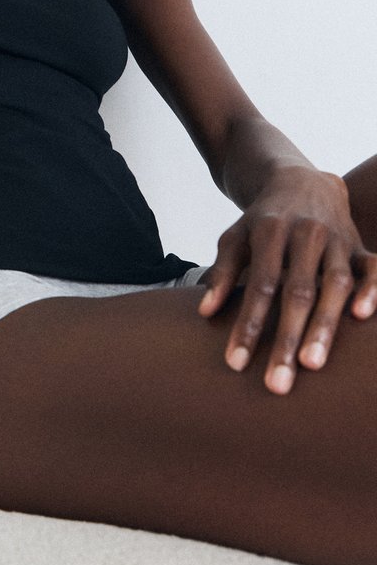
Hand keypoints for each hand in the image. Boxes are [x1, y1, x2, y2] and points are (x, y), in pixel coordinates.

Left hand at [198, 166, 376, 393]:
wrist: (301, 180)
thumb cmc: (262, 220)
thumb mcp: (235, 237)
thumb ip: (223, 271)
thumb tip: (205, 312)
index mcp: (270, 231)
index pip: (259, 284)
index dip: (248, 324)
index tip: (235, 363)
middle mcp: (305, 234)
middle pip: (297, 291)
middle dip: (286, 338)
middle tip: (277, 383)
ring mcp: (336, 239)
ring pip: (334, 284)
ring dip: (325, 326)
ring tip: (312, 365)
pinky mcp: (359, 246)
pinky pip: (372, 267)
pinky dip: (372, 290)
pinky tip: (361, 316)